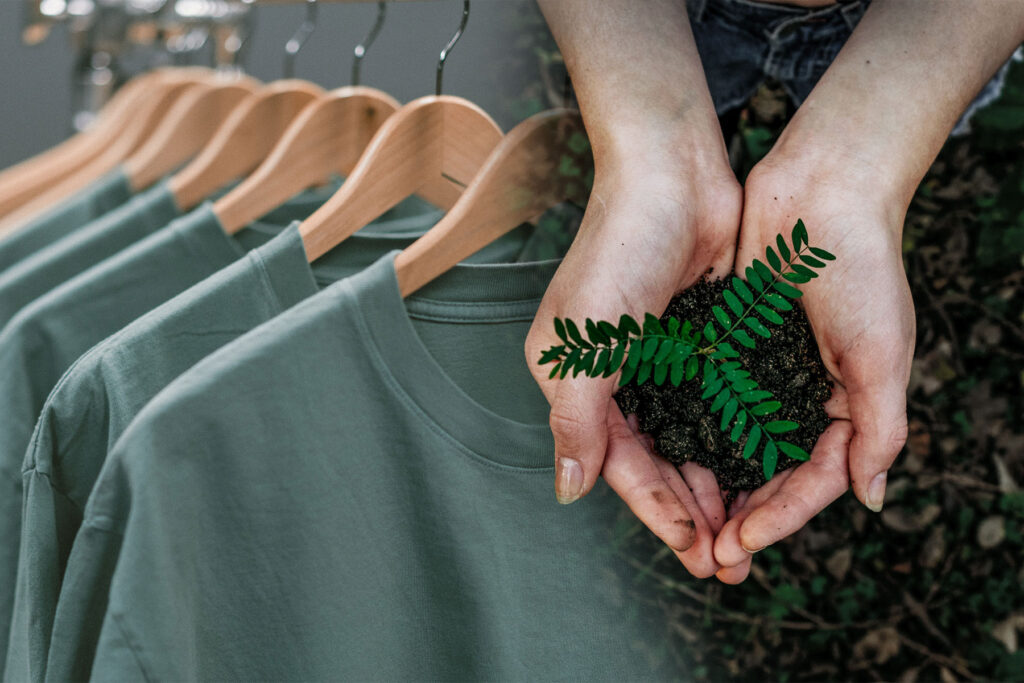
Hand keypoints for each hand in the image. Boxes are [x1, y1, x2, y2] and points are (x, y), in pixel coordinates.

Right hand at [525, 145, 741, 577]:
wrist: (672, 174)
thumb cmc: (618, 248)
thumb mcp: (585, 340)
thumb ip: (575, 418)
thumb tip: (568, 489)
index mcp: (575, 378)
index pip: (615, 461)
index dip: (653, 509)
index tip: (693, 548)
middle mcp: (613, 376)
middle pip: (652, 460)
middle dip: (687, 511)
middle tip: (727, 557)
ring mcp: (658, 359)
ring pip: (686, 439)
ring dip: (713, 484)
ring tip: (746, 528)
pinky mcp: (697, 340)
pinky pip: (714, 404)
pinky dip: (731, 438)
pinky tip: (757, 468)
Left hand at [712, 154, 914, 579]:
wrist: (821, 190)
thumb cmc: (862, 267)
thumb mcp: (881, 353)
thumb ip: (879, 427)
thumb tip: (870, 498)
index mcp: (846, 405)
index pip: (810, 479)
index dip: (778, 517)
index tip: (741, 544)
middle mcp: (800, 393)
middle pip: (766, 471)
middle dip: (739, 515)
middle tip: (707, 556)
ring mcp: (761, 369)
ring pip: (731, 442)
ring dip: (710, 483)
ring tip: (683, 522)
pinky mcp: (727, 342)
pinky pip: (706, 397)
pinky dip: (690, 429)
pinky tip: (665, 456)